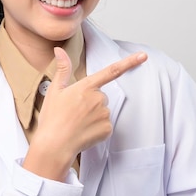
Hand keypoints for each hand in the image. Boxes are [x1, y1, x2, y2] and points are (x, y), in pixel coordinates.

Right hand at [23, 47, 147, 180]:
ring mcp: (104, 114)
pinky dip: (96, 129)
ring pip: (103, 111)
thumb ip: (62, 69)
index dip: (129, 62)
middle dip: (91, 102)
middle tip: (74, 112)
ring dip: (93, 116)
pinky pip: (105, 125)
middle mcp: (98, 98)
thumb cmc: (52, 118)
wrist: (54, 145)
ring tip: (77, 123)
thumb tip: (59, 50)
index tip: (143, 56)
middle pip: (101, 96)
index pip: (111, 71)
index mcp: (86, 86)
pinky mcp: (107, 129)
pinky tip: (84, 132)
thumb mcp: (55, 90)